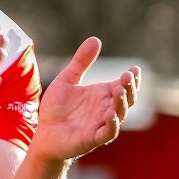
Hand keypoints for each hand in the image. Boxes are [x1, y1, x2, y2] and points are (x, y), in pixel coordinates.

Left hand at [32, 36, 139, 162]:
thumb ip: (80, 62)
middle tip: (127, 76)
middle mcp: (106, 109)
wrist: (43, 133)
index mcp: (103, 95)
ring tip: (118, 89)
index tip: (134, 69)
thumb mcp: (67, 80)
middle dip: (129, 88)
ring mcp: (100, 125)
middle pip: (126, 99)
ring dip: (122, 103)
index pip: (124, 86)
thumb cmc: (57, 109)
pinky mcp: (92, 139)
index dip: (132, 79)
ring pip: (119, 115)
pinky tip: (110, 114)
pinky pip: (107, 133)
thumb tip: (96, 39)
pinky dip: (111, 125)